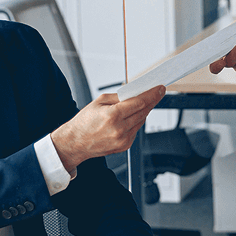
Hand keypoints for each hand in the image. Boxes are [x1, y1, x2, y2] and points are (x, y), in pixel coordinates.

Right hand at [50, 85, 166, 173]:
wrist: (75, 142)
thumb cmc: (84, 122)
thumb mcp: (99, 102)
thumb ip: (119, 97)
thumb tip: (135, 92)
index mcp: (113, 116)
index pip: (140, 102)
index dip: (152, 94)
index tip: (160, 89)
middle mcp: (120, 129)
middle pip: (144, 111)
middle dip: (152, 101)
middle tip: (157, 93)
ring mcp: (124, 139)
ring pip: (142, 121)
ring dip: (143, 111)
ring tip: (138, 104)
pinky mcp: (125, 146)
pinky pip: (136, 130)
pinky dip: (136, 122)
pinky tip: (128, 118)